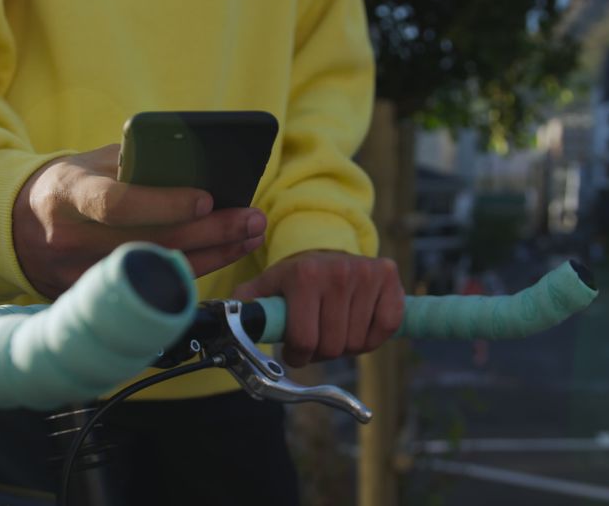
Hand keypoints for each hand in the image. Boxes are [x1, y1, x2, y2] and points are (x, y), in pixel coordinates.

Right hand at [13, 144, 265, 298]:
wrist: (19, 228)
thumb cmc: (70, 186)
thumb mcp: (90, 163)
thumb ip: (135, 164)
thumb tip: (197, 167)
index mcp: (66, 195)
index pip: (115, 203)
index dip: (163, 204)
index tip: (206, 199)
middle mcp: (70, 239)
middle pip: (151, 241)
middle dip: (211, 230)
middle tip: (252, 217)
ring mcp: (80, 276)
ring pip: (160, 269)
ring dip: (215, 252)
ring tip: (250, 233)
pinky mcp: (94, 300)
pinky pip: (155, 287)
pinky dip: (195, 269)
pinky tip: (225, 253)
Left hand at [233, 250, 403, 366]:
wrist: (326, 252)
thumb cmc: (294, 279)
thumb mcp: (267, 287)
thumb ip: (246, 306)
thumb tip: (219, 322)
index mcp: (305, 276)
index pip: (304, 341)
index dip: (297, 355)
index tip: (295, 351)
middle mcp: (338, 272)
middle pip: (332, 347)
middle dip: (320, 352)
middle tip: (316, 337)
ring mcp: (366, 273)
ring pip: (358, 343)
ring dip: (345, 345)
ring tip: (334, 326)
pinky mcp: (389, 277)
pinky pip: (386, 329)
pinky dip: (373, 337)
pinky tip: (359, 323)